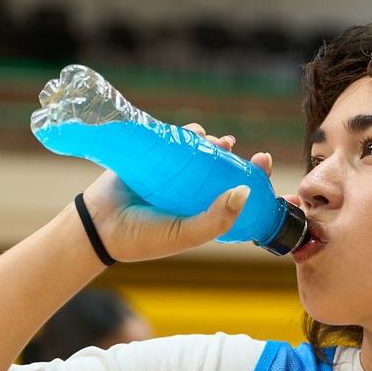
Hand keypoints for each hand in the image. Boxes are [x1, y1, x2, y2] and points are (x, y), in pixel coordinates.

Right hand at [76, 124, 273, 262]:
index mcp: (206, 214)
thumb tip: (246, 191)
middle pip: (227, 173)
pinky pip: (179, 140)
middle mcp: (194, 194)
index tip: (272, 175)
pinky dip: (192, 133)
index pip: (240, 199)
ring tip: (222, 145)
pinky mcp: (158, 158)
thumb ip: (217, 219)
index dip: (259, 188)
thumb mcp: (186, 234)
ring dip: (218, 146)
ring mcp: (177, 175)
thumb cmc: (144, 238)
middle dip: (245, 163)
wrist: (98, 224)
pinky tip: (198, 132)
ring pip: (206, 155)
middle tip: (257, 156)